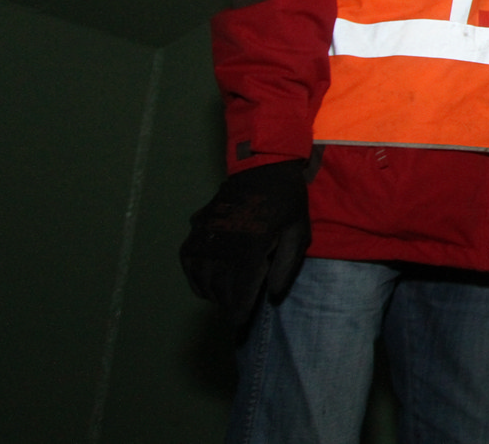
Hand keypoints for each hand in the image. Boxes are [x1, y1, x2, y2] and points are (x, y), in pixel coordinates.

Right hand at [179, 160, 309, 324]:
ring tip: (227, 295)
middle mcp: (221, 247)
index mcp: (249, 251)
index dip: (239, 313)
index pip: (239, 295)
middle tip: (239, 309)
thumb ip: (286, 267)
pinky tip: (209, 279)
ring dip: (213, 292)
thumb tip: (272, 297)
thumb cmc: (287, 201)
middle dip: (229, 304)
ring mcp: (204, 237)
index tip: (240, 324)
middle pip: (220, 291)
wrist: (263, 165)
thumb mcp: (299, 233)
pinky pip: (188, 262)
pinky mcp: (195, 228)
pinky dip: (196, 276)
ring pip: (202, 280)